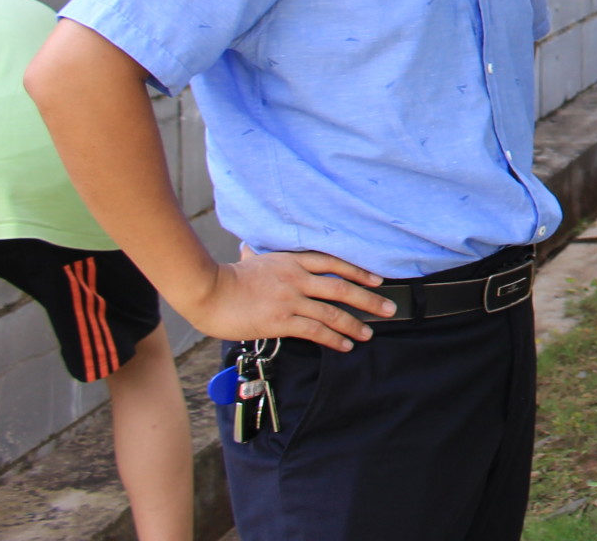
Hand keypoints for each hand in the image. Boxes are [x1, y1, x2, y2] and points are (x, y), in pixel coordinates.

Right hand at [179, 245, 394, 348]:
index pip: (334, 263)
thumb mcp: (250, 261)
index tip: (377, 279)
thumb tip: (248, 251)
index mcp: (292, 261)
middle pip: (342, 287)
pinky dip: (333, 339)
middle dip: (369, 299)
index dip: (359, 271)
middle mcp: (296, 278)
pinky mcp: (281, 321)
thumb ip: (258, 257)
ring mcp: (290, 299)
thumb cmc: (225, 278)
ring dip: (355, 324)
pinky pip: (315, 331)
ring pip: (332, 312)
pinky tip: (345, 345)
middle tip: (389, 308)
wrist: (207, 291)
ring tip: (369, 333)